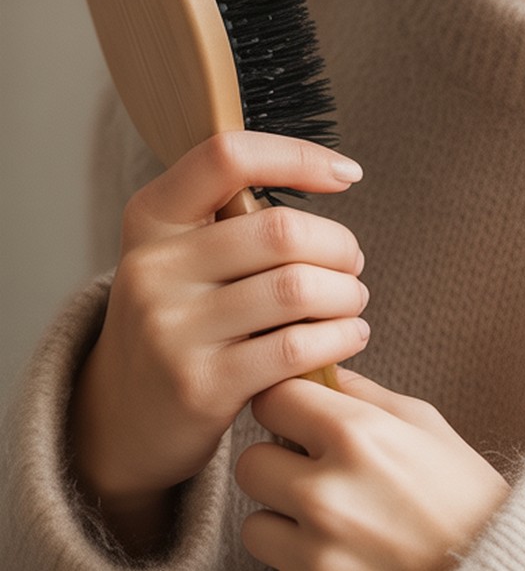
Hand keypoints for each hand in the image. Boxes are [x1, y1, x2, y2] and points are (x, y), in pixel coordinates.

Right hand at [68, 132, 368, 540]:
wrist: (123, 418)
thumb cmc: (178, 319)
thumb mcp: (179, 255)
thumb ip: (233, 217)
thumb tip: (329, 176)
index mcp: (151, 217)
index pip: (228, 157)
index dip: (297, 156)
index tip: (347, 174)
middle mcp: (153, 268)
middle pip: (279, 230)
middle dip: (337, 245)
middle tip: (353, 263)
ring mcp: (171, 330)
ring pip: (294, 288)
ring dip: (345, 293)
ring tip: (353, 301)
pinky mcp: (198, 387)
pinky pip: (294, 348)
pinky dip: (337, 338)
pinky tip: (347, 337)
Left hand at [235, 367, 510, 569]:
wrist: (494, 565)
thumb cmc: (464, 493)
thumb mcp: (421, 422)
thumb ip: (360, 395)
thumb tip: (318, 371)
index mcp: (357, 434)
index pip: (273, 398)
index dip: (285, 404)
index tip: (299, 412)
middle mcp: (328, 491)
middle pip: (251, 461)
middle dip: (277, 463)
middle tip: (309, 469)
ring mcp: (319, 550)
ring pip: (255, 522)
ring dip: (281, 518)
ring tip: (325, 516)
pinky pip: (276, 565)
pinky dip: (297, 556)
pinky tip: (338, 546)